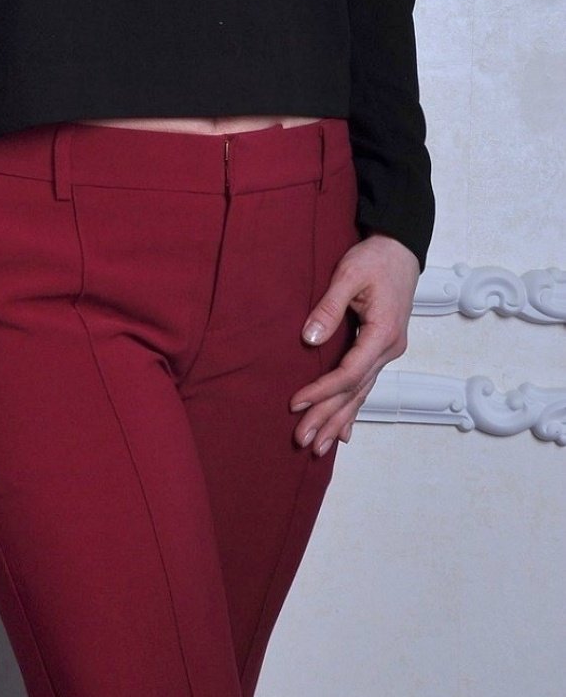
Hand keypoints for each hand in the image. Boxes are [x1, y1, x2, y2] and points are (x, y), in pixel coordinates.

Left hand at [289, 231, 419, 454]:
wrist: (401, 249)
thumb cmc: (375, 259)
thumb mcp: (349, 275)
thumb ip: (329, 308)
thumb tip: (309, 339)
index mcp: (383, 333)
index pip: (349, 373)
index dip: (321, 391)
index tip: (295, 402)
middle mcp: (389, 349)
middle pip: (355, 391)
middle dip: (328, 418)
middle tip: (304, 441)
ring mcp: (388, 351)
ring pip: (361, 393)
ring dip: (339, 420)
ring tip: (318, 447)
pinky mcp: (381, 348)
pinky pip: (365, 384)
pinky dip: (352, 408)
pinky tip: (344, 432)